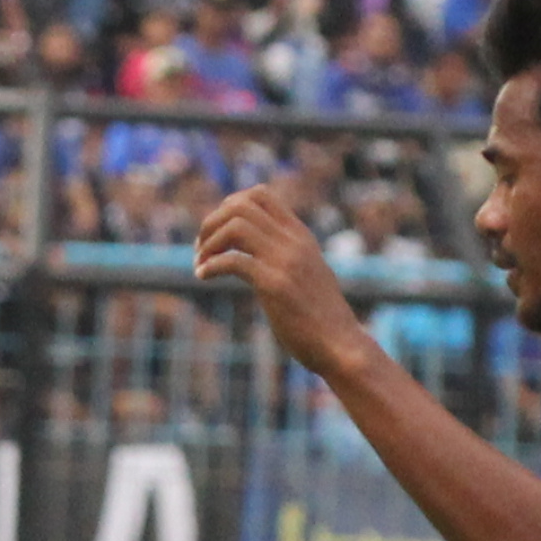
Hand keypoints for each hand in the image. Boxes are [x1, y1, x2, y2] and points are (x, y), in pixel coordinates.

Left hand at [196, 185, 376, 385]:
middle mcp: (293, 242)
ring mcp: (284, 261)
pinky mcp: (274, 285)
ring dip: (209, 242)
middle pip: (241, 204)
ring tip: (200, 263)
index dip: (228, 207)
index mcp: (300, 236)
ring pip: (235, 226)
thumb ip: (287, 258)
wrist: (340, 346)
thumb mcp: (307, 275)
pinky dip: (210, 265)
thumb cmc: (320, 318)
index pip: (260, 195)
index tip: (217, 232)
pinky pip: (233, 261)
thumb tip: (258, 257)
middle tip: (200, 248)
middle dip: (212, 222)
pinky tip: (203, 276)